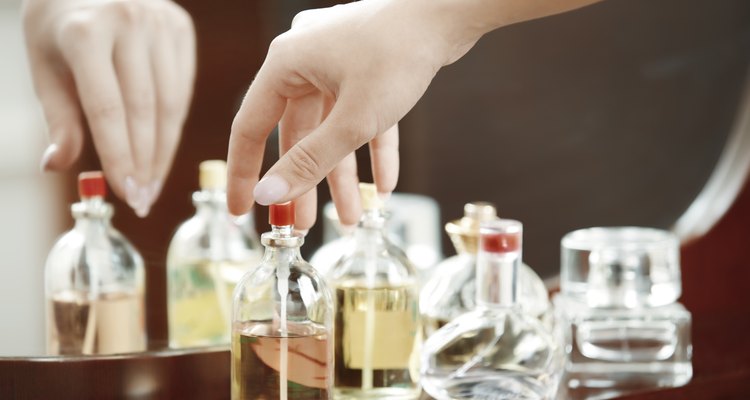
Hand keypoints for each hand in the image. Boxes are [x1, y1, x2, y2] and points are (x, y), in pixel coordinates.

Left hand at [23, 0, 195, 216]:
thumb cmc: (60, 26)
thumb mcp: (45, 66)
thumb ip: (58, 116)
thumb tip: (56, 165)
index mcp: (85, 31)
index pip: (108, 108)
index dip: (119, 156)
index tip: (127, 193)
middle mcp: (128, 21)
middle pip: (145, 110)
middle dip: (145, 161)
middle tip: (142, 200)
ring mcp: (160, 22)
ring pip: (171, 103)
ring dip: (163, 150)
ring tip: (152, 183)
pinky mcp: (180, 28)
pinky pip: (182, 88)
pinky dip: (173, 124)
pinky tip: (162, 149)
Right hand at [226, 0, 487, 229]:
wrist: (449, 11)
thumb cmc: (399, 54)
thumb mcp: (353, 120)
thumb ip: (309, 160)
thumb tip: (268, 194)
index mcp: (285, 64)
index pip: (250, 127)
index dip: (243, 173)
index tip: (241, 211)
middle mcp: (305, 60)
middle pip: (296, 134)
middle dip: (305, 182)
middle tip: (301, 225)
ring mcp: (337, 62)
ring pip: (332, 128)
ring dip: (343, 173)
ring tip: (352, 216)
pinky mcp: (367, 66)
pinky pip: (362, 115)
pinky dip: (371, 148)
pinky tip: (385, 184)